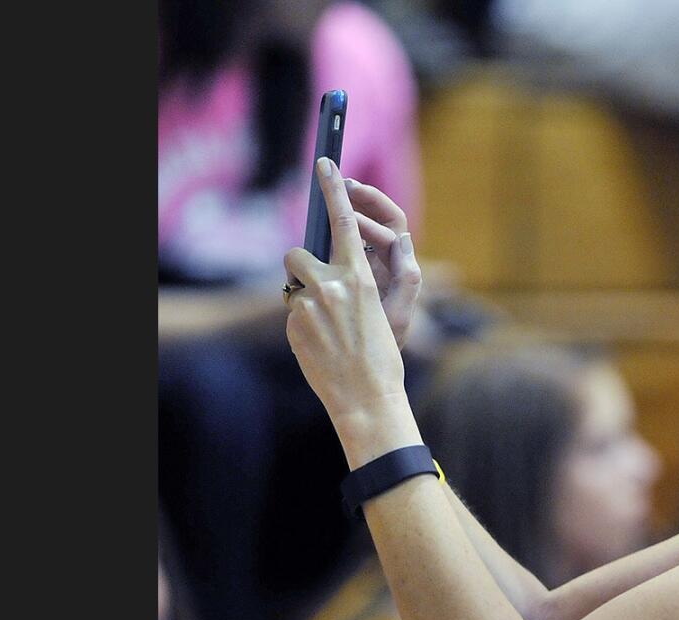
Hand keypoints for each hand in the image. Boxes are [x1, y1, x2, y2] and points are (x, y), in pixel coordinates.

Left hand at [283, 158, 408, 426]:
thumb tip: (338, 265)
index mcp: (360, 278)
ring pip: (292, 284)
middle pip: (297, 252)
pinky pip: (292, 311)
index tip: (324, 162)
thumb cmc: (382, 357)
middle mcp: (330, 285)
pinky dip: (303, 322)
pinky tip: (320, 344)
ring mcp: (306, 306)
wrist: (365, 398)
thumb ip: (359, 281)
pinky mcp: (292, 326)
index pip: (344, 221)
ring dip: (303, 296)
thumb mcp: (386, 311)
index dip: (333, 189)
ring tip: (325, 326)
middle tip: (318, 286)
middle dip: (302, 263)